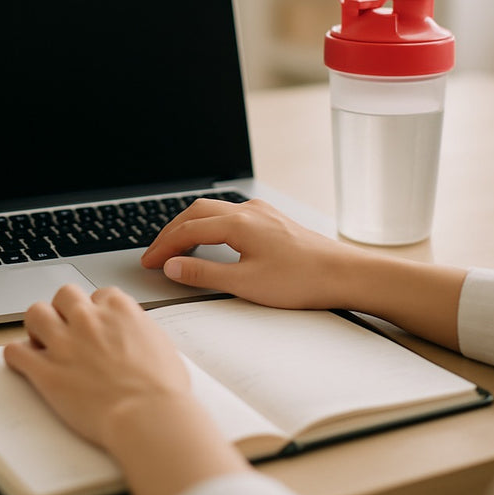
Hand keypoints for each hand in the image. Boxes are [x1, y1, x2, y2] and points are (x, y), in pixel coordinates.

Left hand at [4, 284, 249, 494]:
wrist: (148, 416)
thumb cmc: (162, 389)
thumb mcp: (160, 343)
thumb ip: (139, 329)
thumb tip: (134, 333)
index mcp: (118, 308)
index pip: (99, 294)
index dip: (97, 310)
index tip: (97, 323)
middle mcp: (88, 319)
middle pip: (64, 294)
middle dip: (64, 309)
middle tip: (67, 326)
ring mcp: (64, 343)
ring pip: (35, 313)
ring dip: (37, 325)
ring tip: (42, 339)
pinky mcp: (46, 371)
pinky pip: (15, 352)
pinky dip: (16, 356)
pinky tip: (23, 362)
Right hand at [142, 198, 466, 349]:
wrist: (344, 274)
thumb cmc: (301, 280)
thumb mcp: (246, 284)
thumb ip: (205, 274)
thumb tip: (173, 267)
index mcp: (237, 223)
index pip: (187, 231)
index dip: (163, 247)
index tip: (149, 262)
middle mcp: (247, 211)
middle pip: (195, 213)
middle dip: (171, 232)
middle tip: (156, 254)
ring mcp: (261, 213)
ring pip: (213, 211)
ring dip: (190, 226)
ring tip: (176, 246)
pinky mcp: (272, 220)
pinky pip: (230, 214)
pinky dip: (210, 225)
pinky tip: (212, 239)